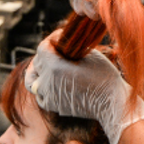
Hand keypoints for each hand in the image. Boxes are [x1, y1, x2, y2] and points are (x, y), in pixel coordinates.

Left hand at [27, 48, 143, 143]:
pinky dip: (42, 87)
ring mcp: (49, 96)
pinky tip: (51, 82)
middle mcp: (48, 82)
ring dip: (37, 71)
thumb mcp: (89, 54)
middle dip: (46, 53)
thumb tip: (63, 43)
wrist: (111, 102)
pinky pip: (40, 95)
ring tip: (45, 67)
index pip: (42, 48)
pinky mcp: (54, 106)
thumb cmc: (104, 76)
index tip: (61, 38)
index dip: (51, 40)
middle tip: (59, 50)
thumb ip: (71, 47)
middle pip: (37, 63)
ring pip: (32, 80)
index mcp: (55, 67)